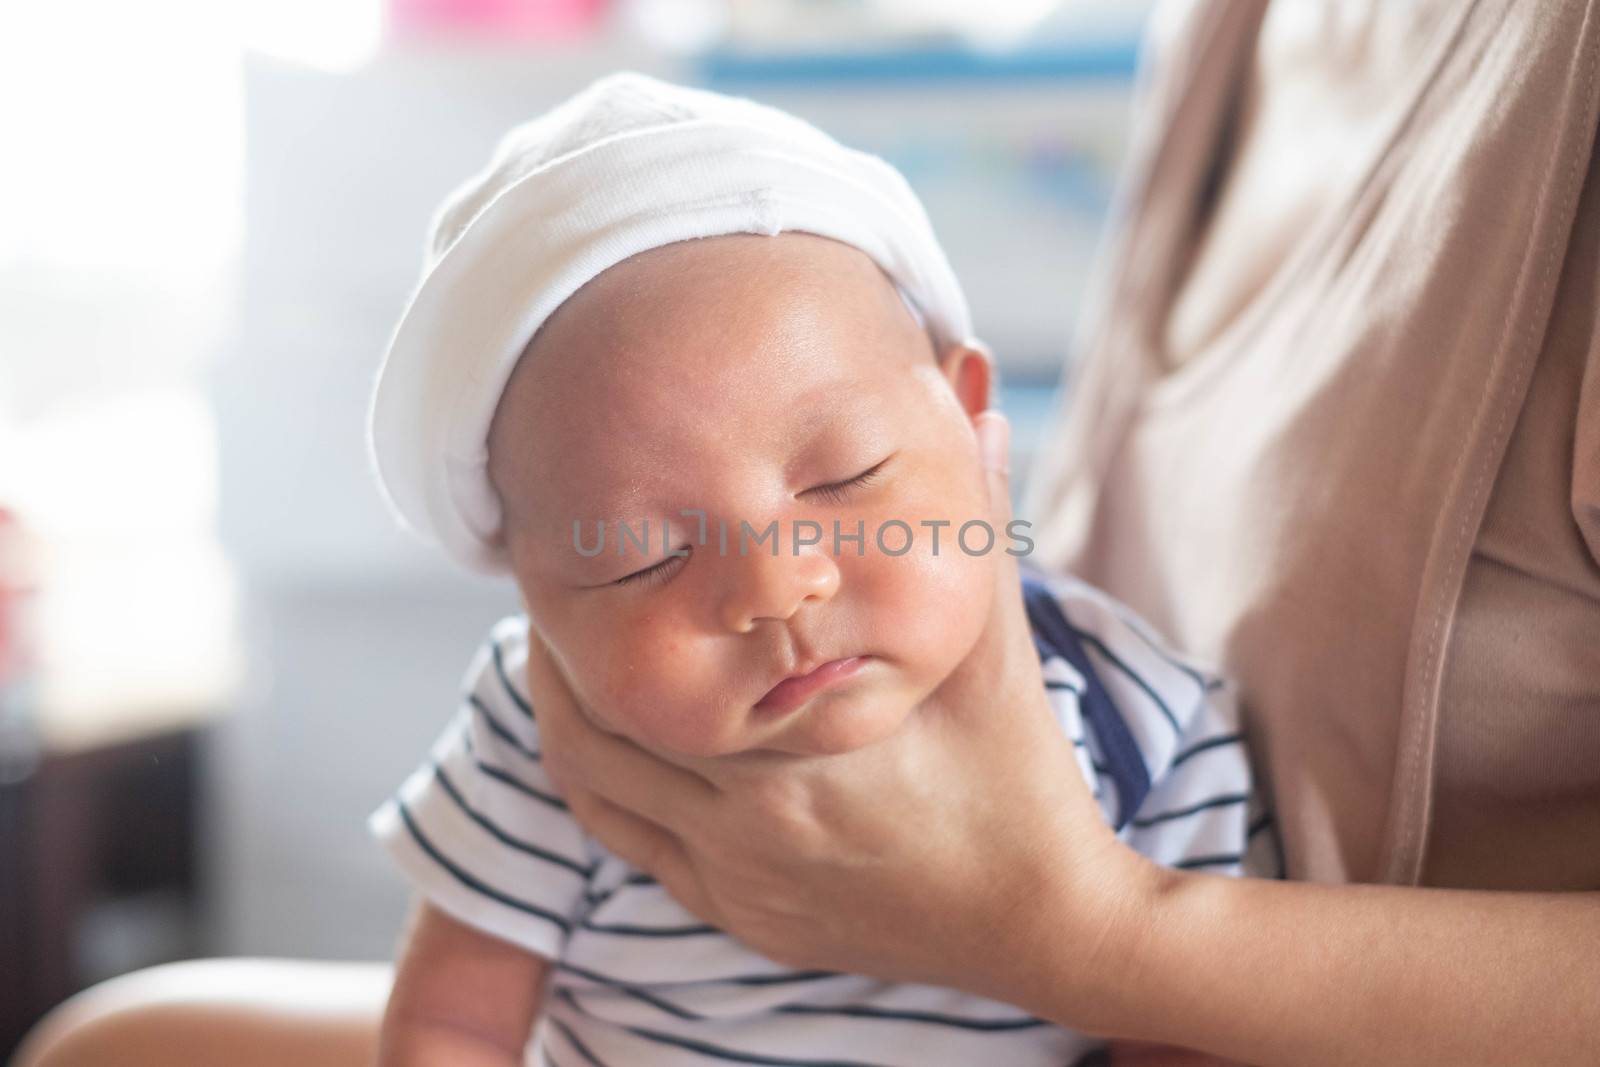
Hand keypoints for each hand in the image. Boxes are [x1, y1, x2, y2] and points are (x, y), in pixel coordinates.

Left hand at [530, 412, 1147, 1011]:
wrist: (1041, 926)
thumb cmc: (1019, 778)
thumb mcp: (993, 648)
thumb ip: (975, 519)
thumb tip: (973, 384)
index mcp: (799, 753)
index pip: (653, 667)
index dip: (600, 604)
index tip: (586, 547)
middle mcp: (749, 825)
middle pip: (597, 729)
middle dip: (559, 657)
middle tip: (554, 593)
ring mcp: (738, 880)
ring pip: (596, 792)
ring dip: (566, 721)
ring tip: (562, 657)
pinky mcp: (741, 917)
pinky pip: (631, 848)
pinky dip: (603, 789)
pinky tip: (611, 740)